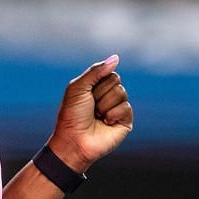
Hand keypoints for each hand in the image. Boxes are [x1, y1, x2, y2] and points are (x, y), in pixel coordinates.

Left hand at [47, 55, 133, 172]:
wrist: (74, 140)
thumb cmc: (72, 115)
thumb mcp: (79, 88)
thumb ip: (96, 71)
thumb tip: (116, 57)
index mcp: (97, 87)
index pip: (110, 73)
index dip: (98, 82)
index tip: (87, 94)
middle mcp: (109, 96)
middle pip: (116, 81)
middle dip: (100, 94)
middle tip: (91, 107)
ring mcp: (118, 109)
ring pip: (122, 93)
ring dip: (105, 105)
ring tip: (97, 116)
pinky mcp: (125, 122)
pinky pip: (126, 108)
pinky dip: (113, 115)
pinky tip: (105, 123)